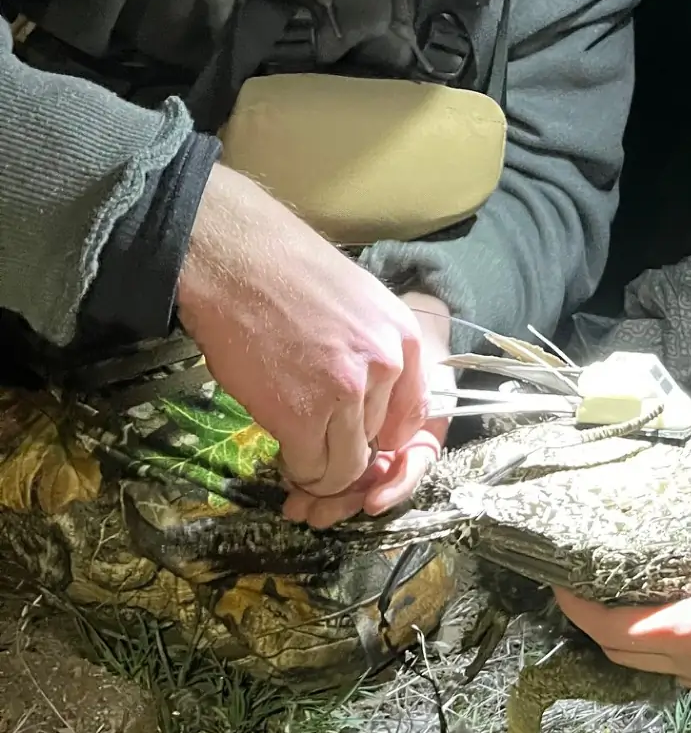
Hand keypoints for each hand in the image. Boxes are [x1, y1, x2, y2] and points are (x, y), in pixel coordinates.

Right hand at [281, 294, 454, 526]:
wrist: (235, 261)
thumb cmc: (287, 273)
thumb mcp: (359, 301)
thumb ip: (374, 348)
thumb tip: (369, 396)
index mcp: (403, 337)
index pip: (415, 412)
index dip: (385, 435)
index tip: (361, 437)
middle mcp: (385, 365)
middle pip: (377, 440)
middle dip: (347, 447)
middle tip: (317, 440)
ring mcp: (346, 392)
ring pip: (346, 465)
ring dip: (322, 468)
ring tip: (299, 449)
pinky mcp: (302, 416)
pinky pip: (310, 468)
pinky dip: (297, 471)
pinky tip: (283, 452)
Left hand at [552, 457, 690, 700]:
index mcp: (685, 632)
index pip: (607, 627)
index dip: (575, 607)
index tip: (557, 585)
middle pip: (623, 653)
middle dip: (599, 624)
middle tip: (590, 590)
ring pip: (657, 667)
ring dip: (637, 639)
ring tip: (635, 599)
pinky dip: (673, 648)